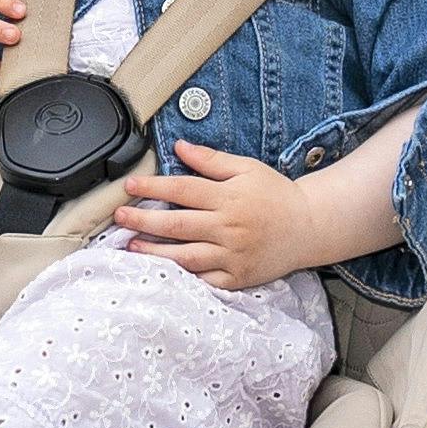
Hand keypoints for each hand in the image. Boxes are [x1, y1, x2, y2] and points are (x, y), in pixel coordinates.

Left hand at [115, 138, 303, 285]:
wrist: (308, 227)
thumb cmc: (275, 195)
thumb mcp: (247, 168)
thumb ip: (211, 160)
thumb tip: (179, 148)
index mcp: (229, 197)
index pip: (182, 190)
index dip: (153, 187)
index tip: (130, 186)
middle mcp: (229, 227)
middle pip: (176, 224)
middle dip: (143, 220)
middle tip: (118, 217)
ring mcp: (232, 256)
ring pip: (184, 256)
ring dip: (154, 252)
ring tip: (130, 245)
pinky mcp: (236, 278)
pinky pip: (202, 280)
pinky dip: (180, 277)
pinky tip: (161, 270)